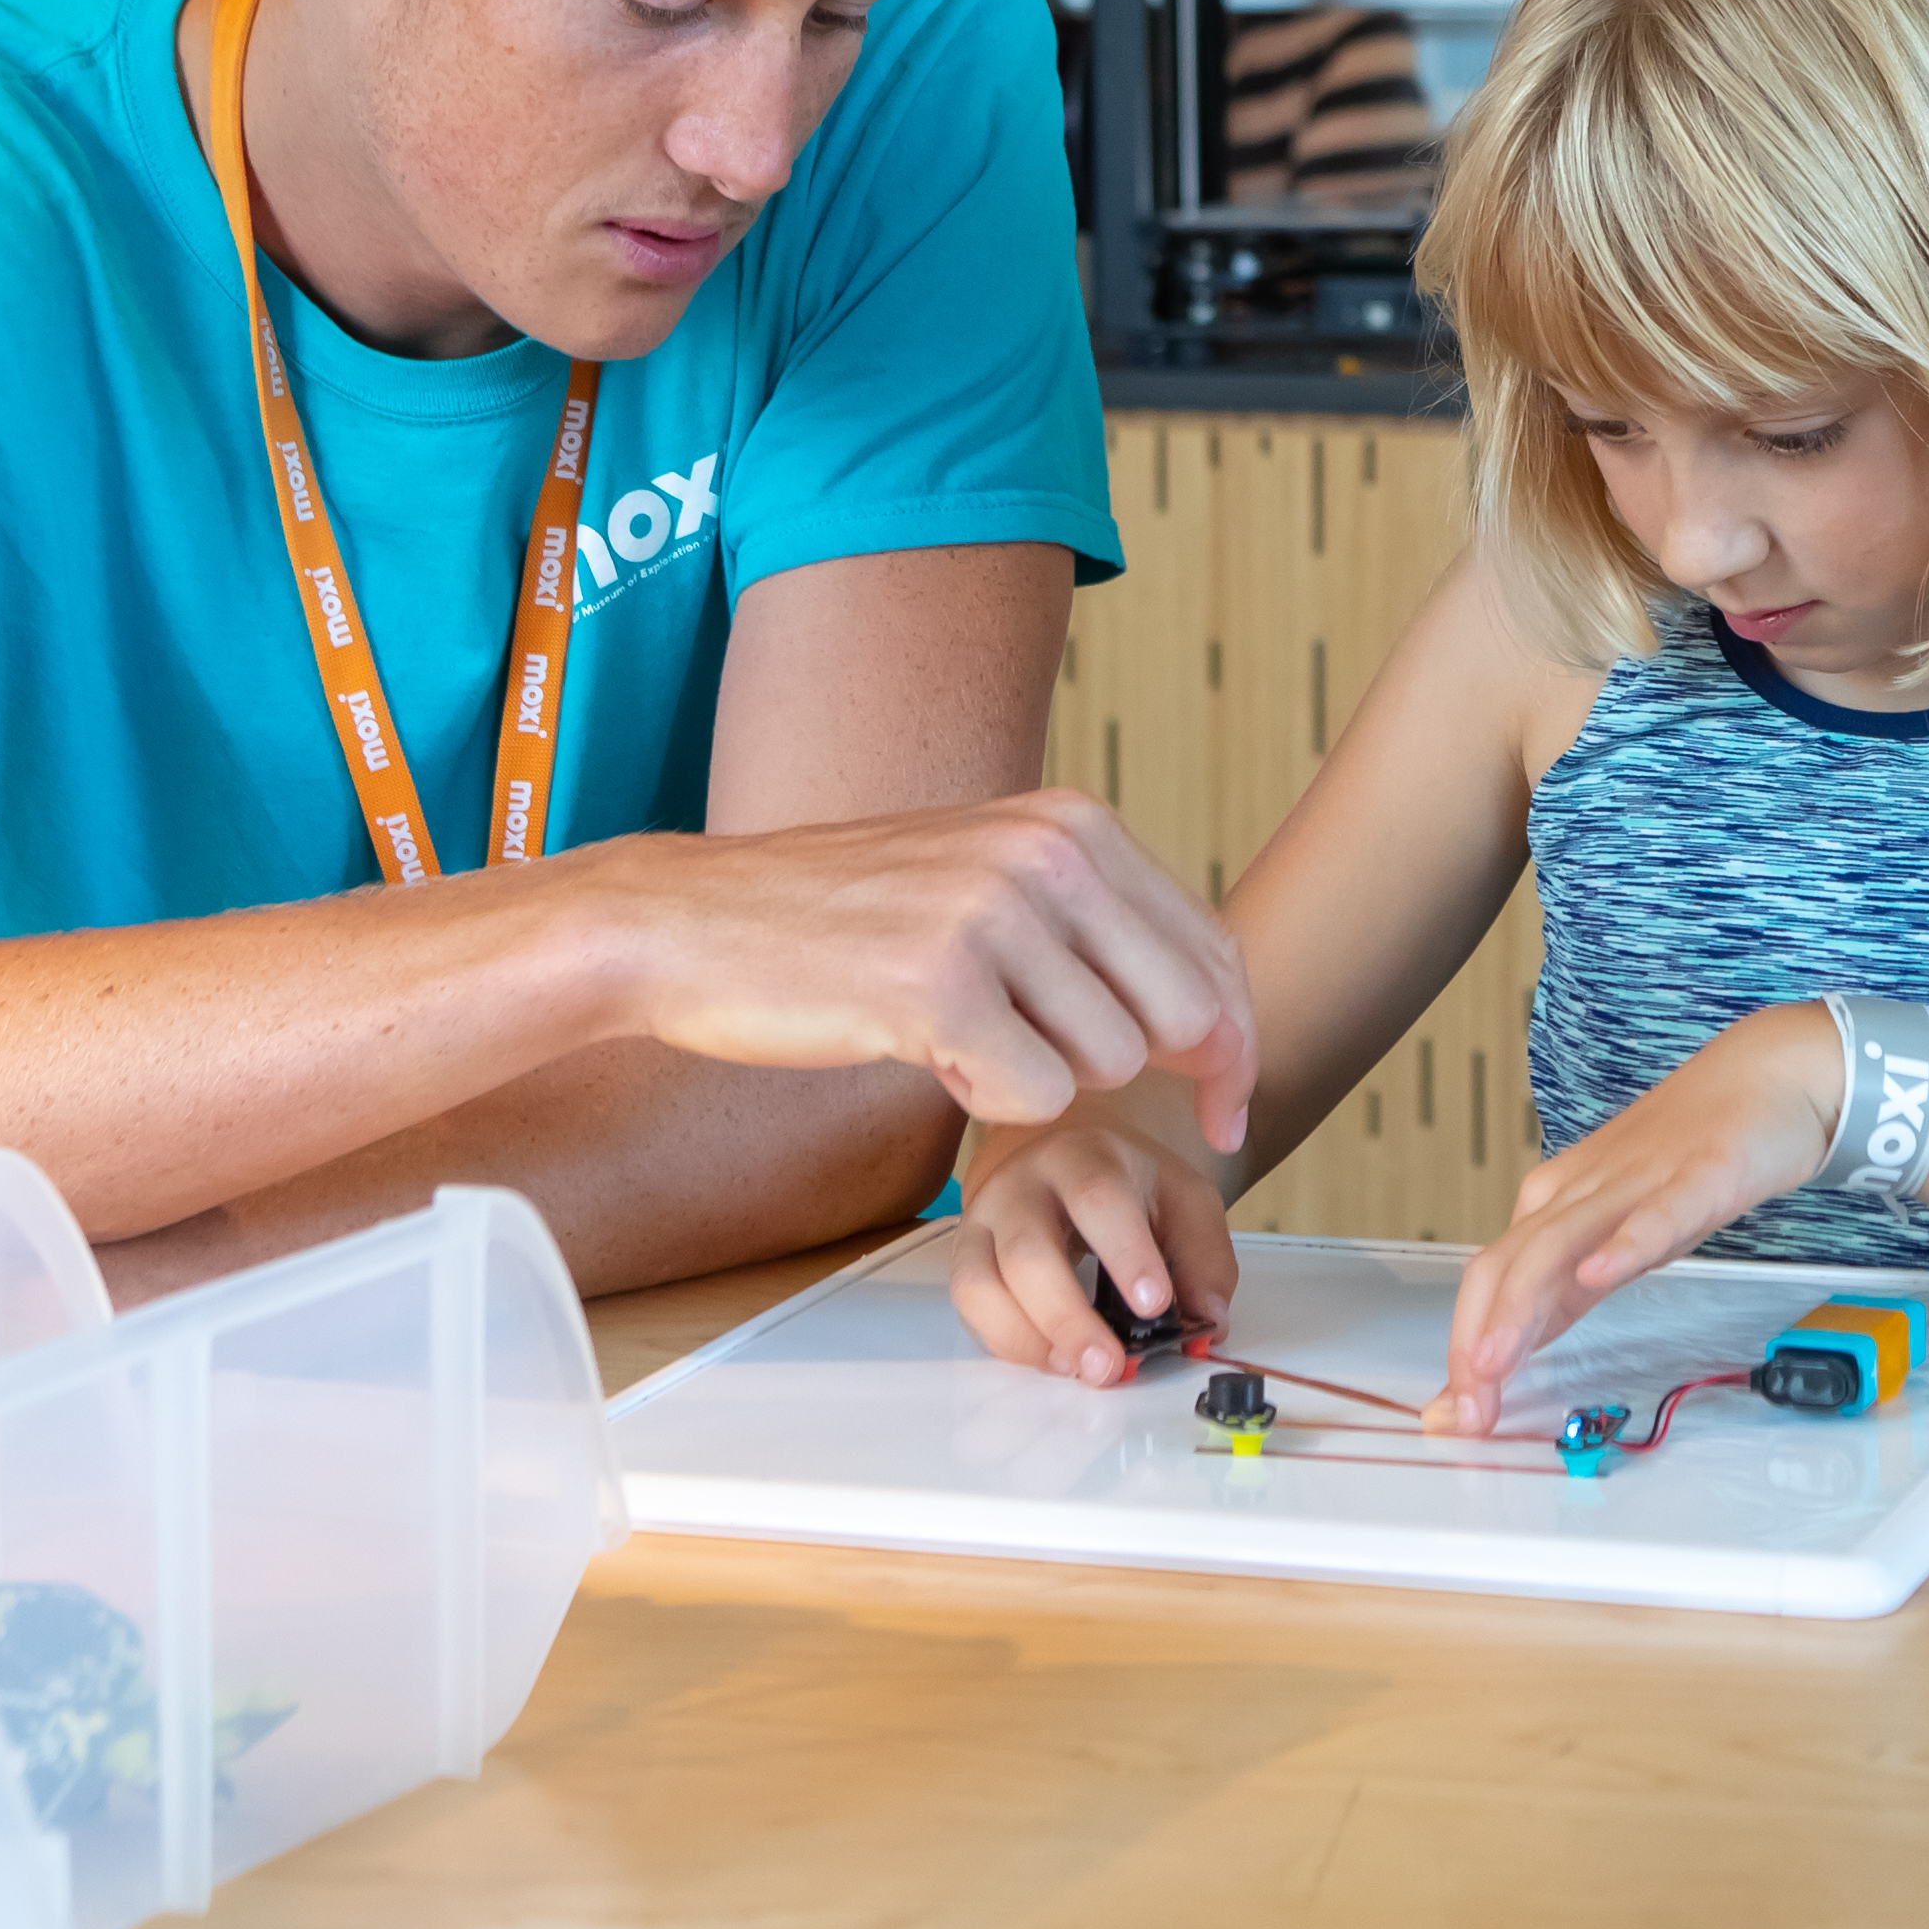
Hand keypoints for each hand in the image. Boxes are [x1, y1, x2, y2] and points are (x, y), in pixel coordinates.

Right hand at [593, 788, 1258, 1156]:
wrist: (692, 924)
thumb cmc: (839, 920)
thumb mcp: (989, 878)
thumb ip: (1096, 922)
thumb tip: (1217, 1009)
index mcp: (1074, 823)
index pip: (1213, 951)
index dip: (1235, 1044)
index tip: (1231, 1105)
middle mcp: (1048, 854)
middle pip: (1184, 1019)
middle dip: (1150, 1080)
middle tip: (1071, 1084)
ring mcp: (995, 915)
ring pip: (1107, 1066)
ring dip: (1036, 1078)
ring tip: (954, 1031)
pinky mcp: (939, 987)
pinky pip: (1030, 1098)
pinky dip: (983, 1101)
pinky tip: (923, 1052)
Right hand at [936, 1110, 1238, 1382]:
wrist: (1054, 1155)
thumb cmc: (1122, 1183)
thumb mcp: (1182, 1198)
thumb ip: (1204, 1256)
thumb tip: (1209, 1319)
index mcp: (1085, 1158)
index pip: (1099, 1198)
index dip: (1126, 1254)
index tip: (1155, 1304)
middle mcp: (1022, 1186)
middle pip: (1028, 1251)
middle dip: (1067, 1317)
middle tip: (1107, 1366)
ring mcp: (983, 1222)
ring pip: (980, 1284)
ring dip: (1027, 1339)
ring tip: (1074, 1369)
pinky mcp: (964, 1259)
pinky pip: (969, 1308)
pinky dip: (1006, 1343)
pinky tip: (1049, 1359)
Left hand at [1433, 1004, 1844, 1432]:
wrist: (1767, 1076)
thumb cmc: (1690, 1157)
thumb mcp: (1613, 1234)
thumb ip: (1563, 1291)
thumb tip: (1511, 1354)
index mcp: (1556, 1207)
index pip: (1490, 1280)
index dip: (1464, 1348)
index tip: (1454, 1414)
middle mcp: (1581, 1192)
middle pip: (1507, 1266)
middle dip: (1477, 1342)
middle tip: (1467, 1410)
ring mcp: (1636, 1182)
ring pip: (1559, 1245)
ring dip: (1520, 1309)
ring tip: (1494, 1364)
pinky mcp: (1698, 1176)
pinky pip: (1655, 1215)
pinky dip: (1622, 1247)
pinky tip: (1600, 1275)